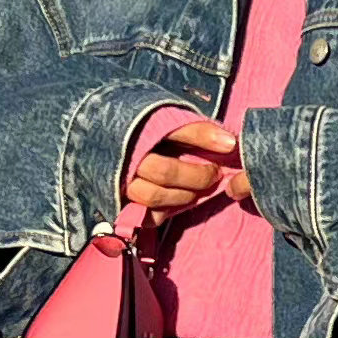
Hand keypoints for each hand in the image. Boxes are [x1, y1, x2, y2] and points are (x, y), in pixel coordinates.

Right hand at [125, 116, 247, 223]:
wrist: (106, 140)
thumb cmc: (142, 132)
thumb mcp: (167, 121)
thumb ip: (196, 130)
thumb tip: (230, 143)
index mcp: (139, 129)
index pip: (178, 131)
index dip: (204, 139)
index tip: (229, 146)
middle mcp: (126, 157)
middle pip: (165, 172)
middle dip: (196, 177)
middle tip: (213, 175)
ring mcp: (120, 182)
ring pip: (153, 196)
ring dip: (182, 196)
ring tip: (194, 192)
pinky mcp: (120, 203)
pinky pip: (145, 216)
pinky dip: (163, 213)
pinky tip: (173, 204)